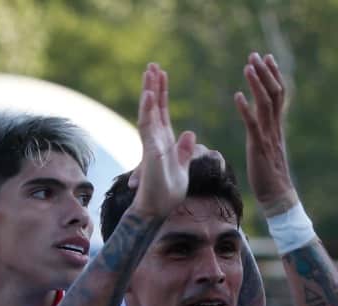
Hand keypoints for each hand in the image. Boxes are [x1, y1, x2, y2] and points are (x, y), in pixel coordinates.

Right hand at [129, 63, 196, 219]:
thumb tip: (190, 132)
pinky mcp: (149, 151)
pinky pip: (147, 127)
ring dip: (149, 91)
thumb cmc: (168, 193)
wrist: (158, 209)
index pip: (162, 111)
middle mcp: (154, 139)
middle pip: (153, 107)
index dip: (162, 92)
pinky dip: (148, 110)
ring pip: (148, 112)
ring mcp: (150, 144)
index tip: (162, 73)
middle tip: (153, 64)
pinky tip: (149, 94)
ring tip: (150, 71)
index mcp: (164, 141)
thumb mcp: (183, 167)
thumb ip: (185, 150)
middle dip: (153, 85)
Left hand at [234, 52, 297, 214]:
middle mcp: (275, 128)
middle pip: (274, 94)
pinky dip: (245, 109)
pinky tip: (237, 96)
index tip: (267, 58)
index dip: (274, 75)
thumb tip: (259, 121)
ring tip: (248, 66)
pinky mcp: (259, 147)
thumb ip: (265, 131)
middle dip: (265, 73)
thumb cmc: (270, 175)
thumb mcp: (268, 147)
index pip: (279, 95)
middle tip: (254, 54)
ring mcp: (268, 137)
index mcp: (277, 127)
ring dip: (256, 84)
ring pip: (265, 104)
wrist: (278, 196)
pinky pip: (252, 125)